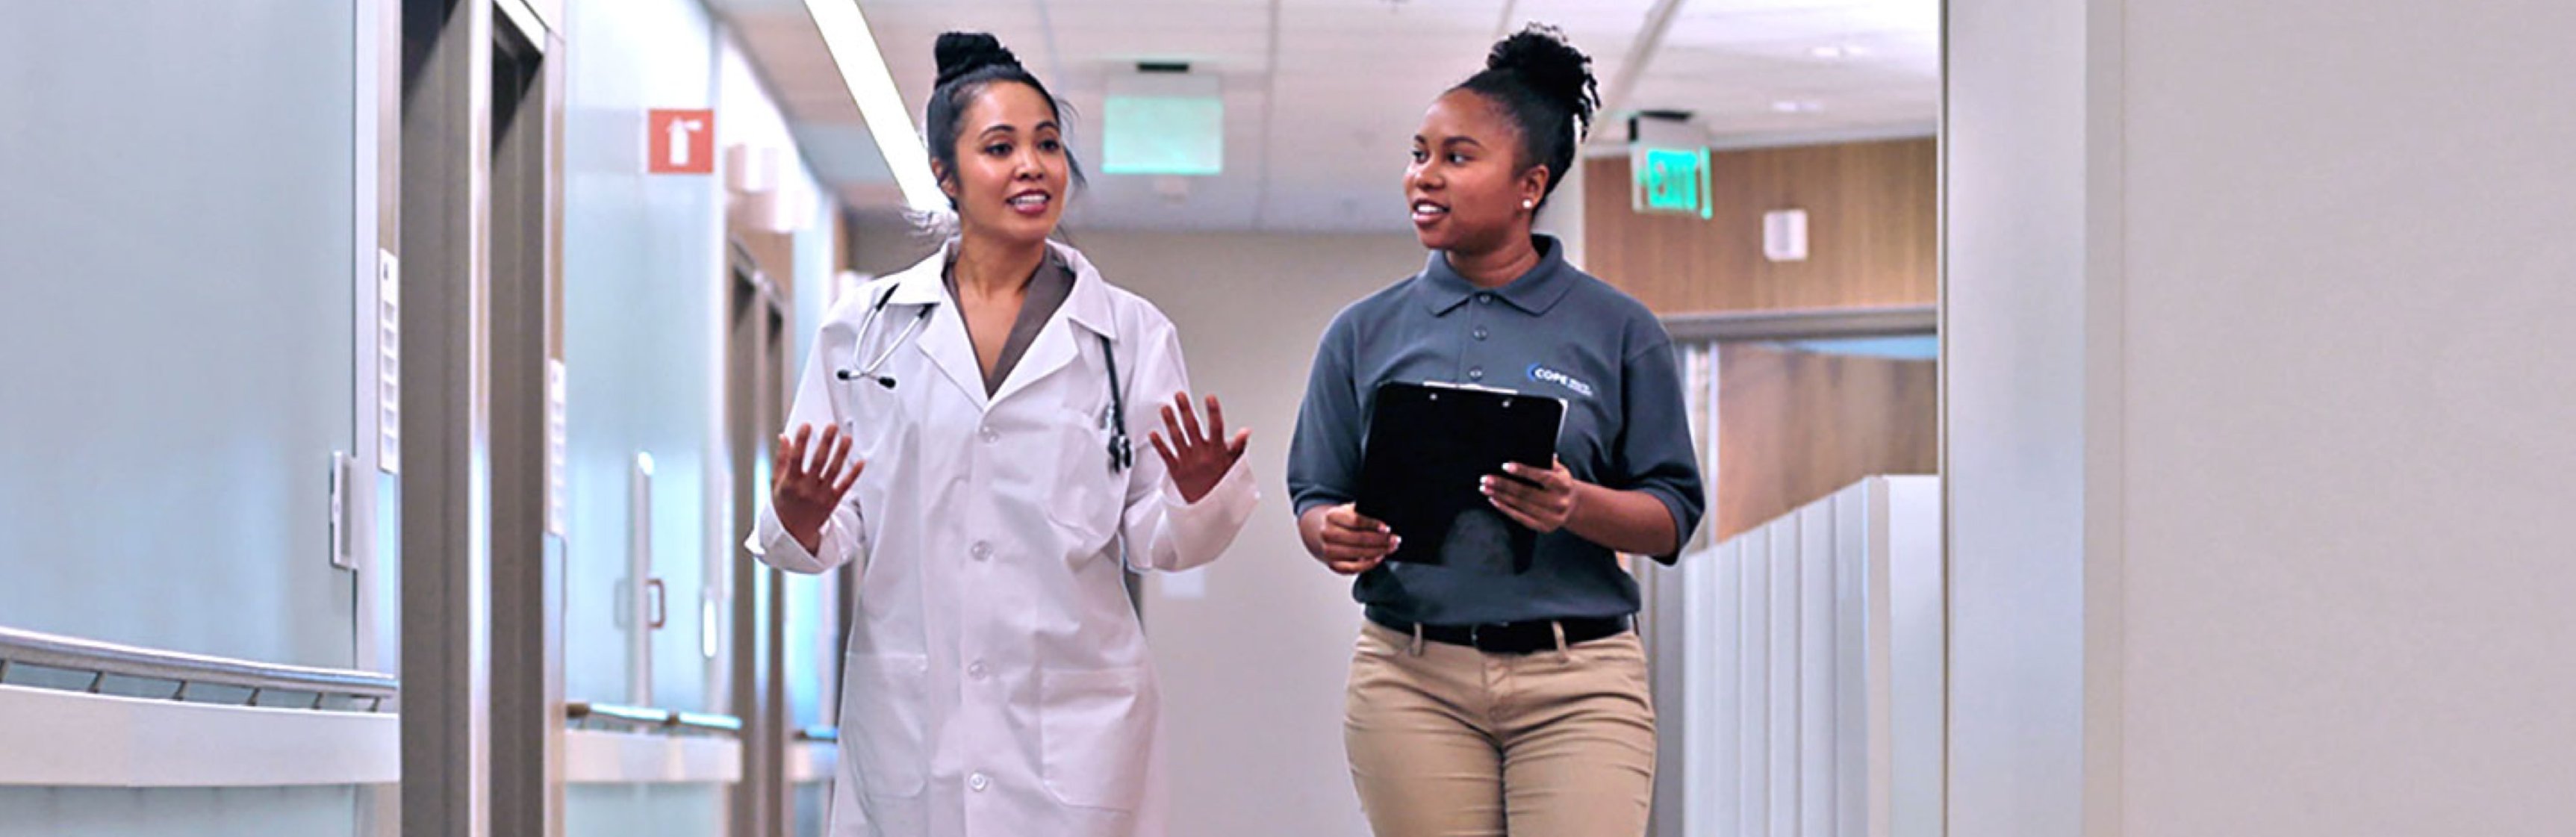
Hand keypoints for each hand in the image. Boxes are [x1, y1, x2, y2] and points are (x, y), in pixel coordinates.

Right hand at [771, 423, 861, 553]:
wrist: (794, 533)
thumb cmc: (783, 504)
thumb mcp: (776, 483)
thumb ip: (781, 460)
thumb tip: (784, 436)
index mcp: (790, 483)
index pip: (795, 459)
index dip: (801, 442)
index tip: (807, 426)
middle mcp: (806, 489)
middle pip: (818, 462)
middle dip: (826, 443)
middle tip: (832, 426)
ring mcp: (820, 496)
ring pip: (833, 471)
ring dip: (841, 454)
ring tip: (847, 438)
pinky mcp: (832, 502)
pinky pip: (845, 486)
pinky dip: (853, 474)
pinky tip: (860, 461)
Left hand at [1150, 392, 1250, 503]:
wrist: (1209, 510)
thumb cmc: (1222, 486)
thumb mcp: (1235, 465)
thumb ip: (1238, 446)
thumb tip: (1246, 431)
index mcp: (1217, 453)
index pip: (1216, 428)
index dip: (1213, 412)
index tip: (1210, 398)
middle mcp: (1201, 455)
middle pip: (1192, 428)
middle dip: (1186, 410)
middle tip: (1180, 395)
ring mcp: (1187, 462)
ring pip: (1177, 438)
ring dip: (1170, 422)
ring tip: (1166, 408)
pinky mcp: (1176, 471)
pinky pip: (1166, 455)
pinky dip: (1159, 444)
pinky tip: (1153, 433)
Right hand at [1314, 503, 1396, 574]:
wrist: (1319, 532)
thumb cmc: (1341, 520)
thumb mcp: (1348, 510)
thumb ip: (1362, 512)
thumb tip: (1384, 520)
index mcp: (1332, 516)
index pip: (1355, 521)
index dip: (1373, 525)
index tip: (1387, 528)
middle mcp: (1327, 533)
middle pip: (1358, 538)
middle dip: (1380, 540)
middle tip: (1395, 539)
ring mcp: (1328, 551)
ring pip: (1357, 553)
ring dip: (1378, 551)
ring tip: (1390, 548)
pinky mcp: (1332, 564)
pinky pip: (1352, 568)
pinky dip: (1367, 564)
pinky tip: (1379, 558)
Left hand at [1483, 458, 1580, 534]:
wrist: (1573, 506)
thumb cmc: (1559, 483)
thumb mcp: (1559, 470)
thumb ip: (1546, 461)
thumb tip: (1528, 449)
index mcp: (1563, 484)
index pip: (1542, 477)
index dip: (1523, 471)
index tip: (1505, 466)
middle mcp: (1559, 502)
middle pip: (1526, 493)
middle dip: (1503, 485)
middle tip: (1485, 478)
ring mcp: (1552, 517)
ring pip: (1520, 505)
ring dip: (1500, 496)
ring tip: (1485, 488)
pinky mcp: (1544, 527)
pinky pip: (1520, 518)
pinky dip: (1505, 508)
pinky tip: (1494, 500)